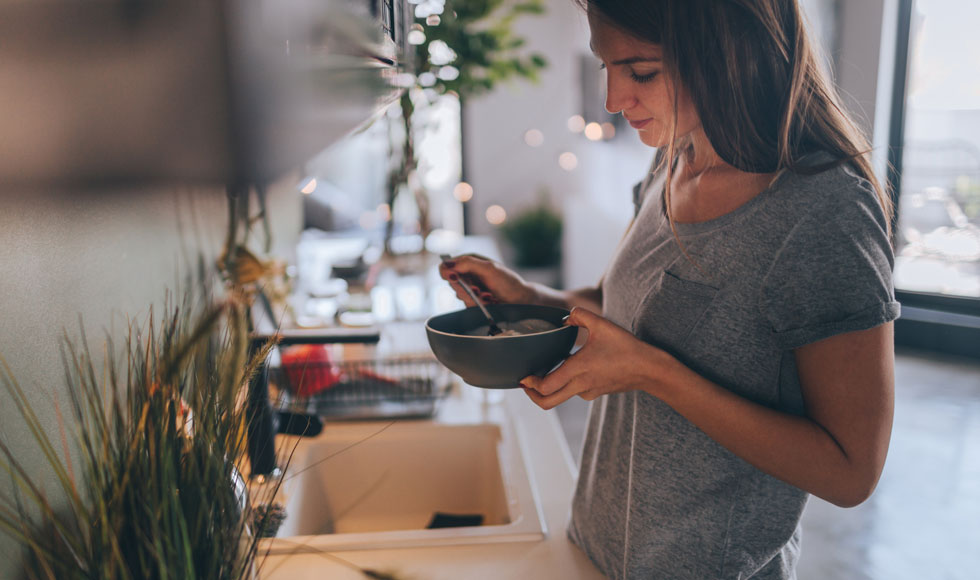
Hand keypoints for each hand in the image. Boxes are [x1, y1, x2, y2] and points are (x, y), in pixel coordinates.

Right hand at [439, 254, 538, 305]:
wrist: (521, 300)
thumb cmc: (508, 282)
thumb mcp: (489, 268)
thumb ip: (467, 264)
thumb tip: (448, 264)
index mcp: (469, 262)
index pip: (447, 265)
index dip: (447, 272)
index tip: (454, 278)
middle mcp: (468, 274)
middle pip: (451, 282)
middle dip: (465, 288)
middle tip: (477, 290)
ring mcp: (470, 289)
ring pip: (460, 295)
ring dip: (474, 297)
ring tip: (489, 296)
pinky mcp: (474, 302)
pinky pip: (468, 304)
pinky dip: (479, 304)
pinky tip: (490, 301)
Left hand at [521, 307, 668, 409]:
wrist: (649, 369)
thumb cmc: (626, 347)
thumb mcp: (602, 324)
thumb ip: (580, 315)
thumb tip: (565, 316)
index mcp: (578, 370)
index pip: (545, 387)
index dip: (530, 384)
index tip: (523, 376)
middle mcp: (580, 385)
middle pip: (547, 402)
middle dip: (532, 395)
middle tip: (526, 383)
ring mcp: (588, 392)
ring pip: (560, 397)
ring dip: (549, 388)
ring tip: (545, 370)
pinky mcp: (595, 393)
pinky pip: (573, 392)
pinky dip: (565, 384)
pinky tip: (568, 367)